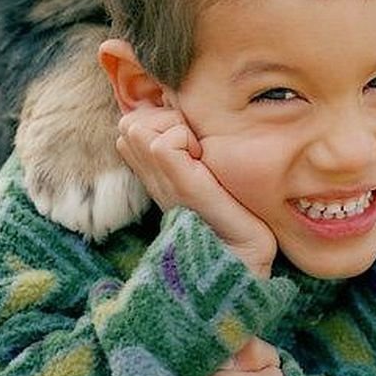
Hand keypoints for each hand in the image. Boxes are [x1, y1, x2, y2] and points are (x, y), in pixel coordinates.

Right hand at [117, 103, 276, 276]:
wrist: (246, 258)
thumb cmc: (236, 215)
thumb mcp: (208, 173)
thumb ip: (192, 149)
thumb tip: (189, 117)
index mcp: (157, 173)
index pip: (131, 124)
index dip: (159, 117)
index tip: (191, 139)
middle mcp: (152, 177)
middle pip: (129, 121)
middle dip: (164, 118)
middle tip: (194, 144)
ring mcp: (161, 182)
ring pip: (139, 125)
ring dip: (175, 128)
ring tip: (199, 154)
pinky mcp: (180, 187)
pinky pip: (161, 144)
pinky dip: (184, 140)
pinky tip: (203, 161)